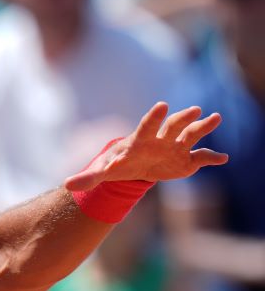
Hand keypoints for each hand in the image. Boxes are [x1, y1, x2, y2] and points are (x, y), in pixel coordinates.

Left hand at [64, 102, 227, 190]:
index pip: (146, 126)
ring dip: (203, 127)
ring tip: (215, 118)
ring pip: (190, 134)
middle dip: (182, 118)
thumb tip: (67, 185)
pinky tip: (223, 158)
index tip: (162, 105)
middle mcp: (160, 139)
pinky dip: (212, 158)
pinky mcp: (185, 160)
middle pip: (172, 125)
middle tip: (195, 109)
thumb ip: (88, 178)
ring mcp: (174, 147)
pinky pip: (201, 158)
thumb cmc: (116, 165)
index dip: (153, 117)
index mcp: (139, 140)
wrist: (134, 168)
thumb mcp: (101, 173)